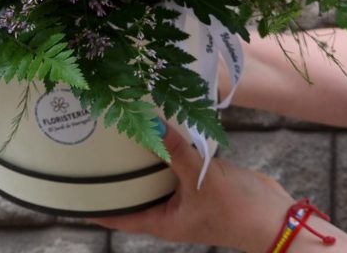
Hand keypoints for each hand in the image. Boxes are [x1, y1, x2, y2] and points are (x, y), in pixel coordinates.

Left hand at [91, 124, 292, 252]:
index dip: (94, 206)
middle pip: (132, 193)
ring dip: (141, 157)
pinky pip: (174, 163)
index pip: (118, 217)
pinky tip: (158, 126)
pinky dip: (165, 148)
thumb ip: (175, 151)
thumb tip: (150, 124)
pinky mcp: (199, 180)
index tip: (70, 193)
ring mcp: (184, 195)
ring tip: (118, 130)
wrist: (277, 216)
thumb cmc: (237, 210)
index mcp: (162, 221)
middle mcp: (168, 210)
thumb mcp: (202, 179)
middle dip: (114, 174)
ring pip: (153, 175)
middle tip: (91, 147)